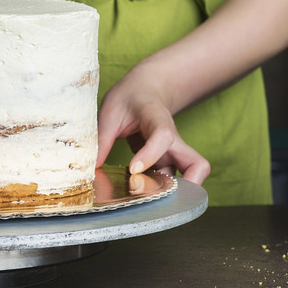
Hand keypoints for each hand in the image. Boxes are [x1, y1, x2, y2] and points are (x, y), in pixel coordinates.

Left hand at [96, 63, 210, 184]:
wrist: (146, 91)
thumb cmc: (129, 98)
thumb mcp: (110, 112)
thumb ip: (102, 139)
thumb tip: (91, 169)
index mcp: (158, 119)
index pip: (163, 137)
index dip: (150, 155)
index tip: (133, 169)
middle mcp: (173, 140)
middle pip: (197, 165)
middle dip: (187, 186)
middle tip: (157, 197)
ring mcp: (172, 154)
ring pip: (186, 178)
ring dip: (168, 192)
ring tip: (141, 196)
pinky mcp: (166, 163)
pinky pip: (169, 182)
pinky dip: (158, 191)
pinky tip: (137, 191)